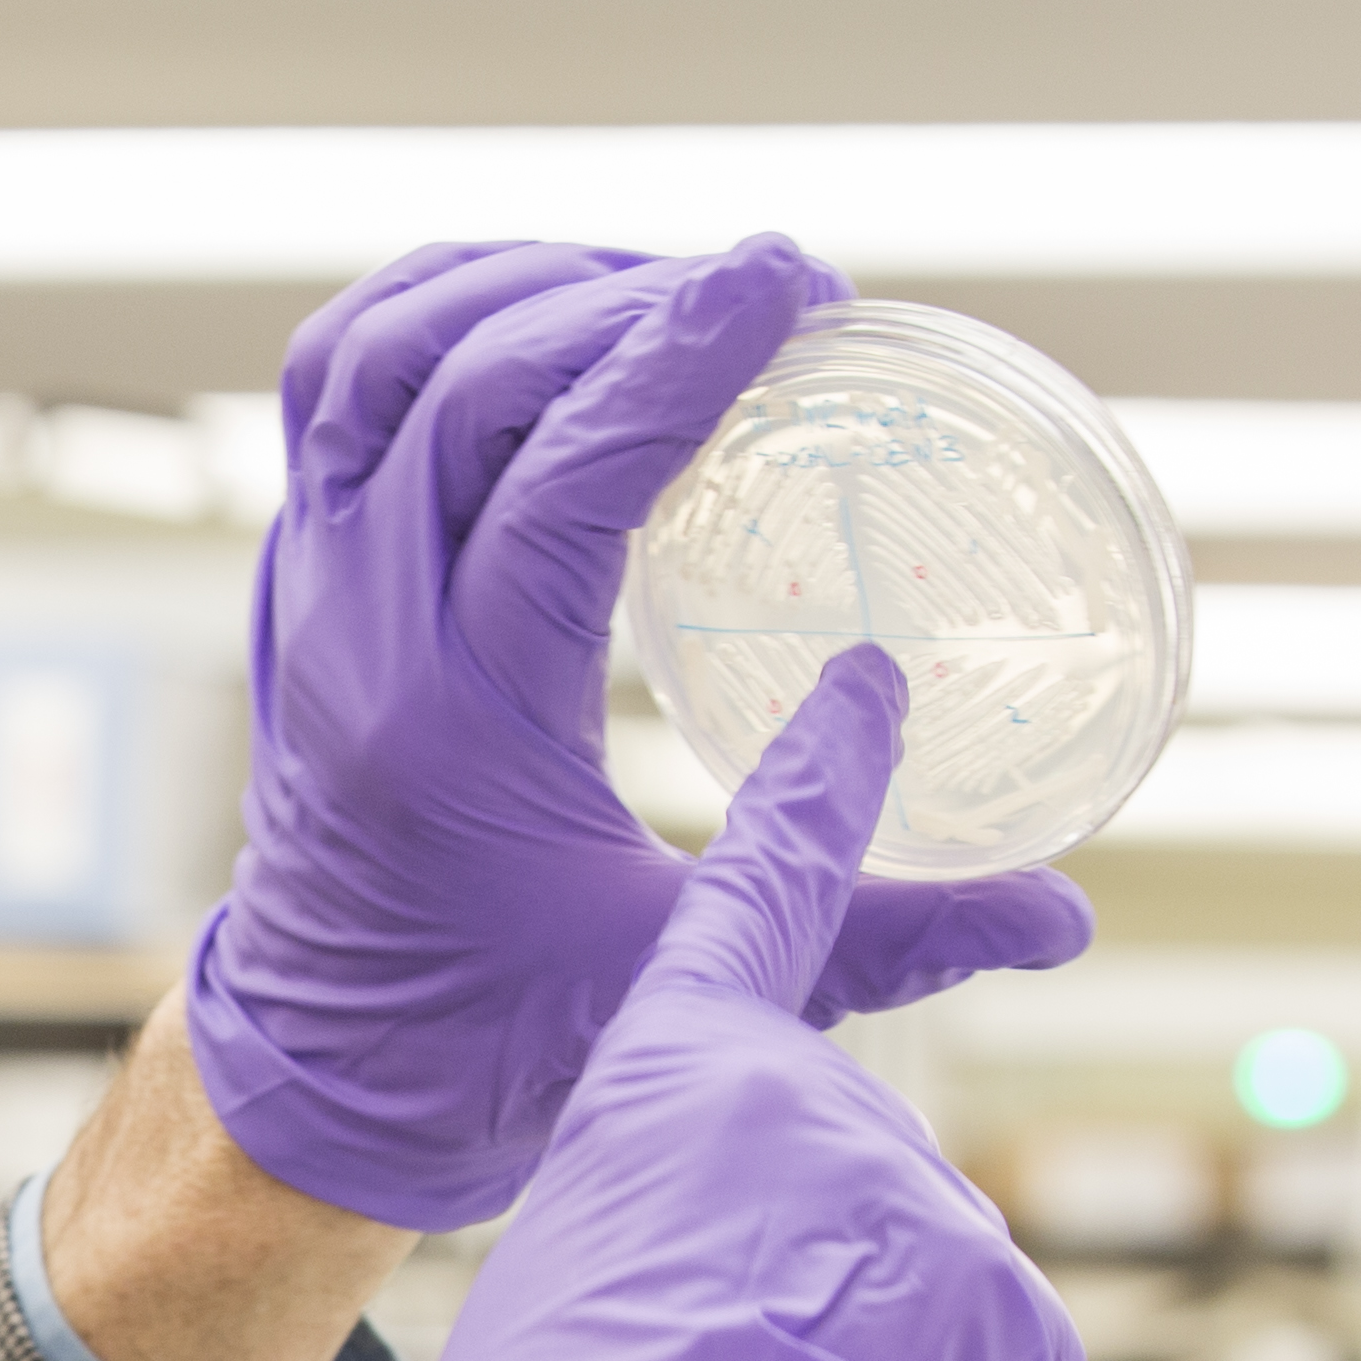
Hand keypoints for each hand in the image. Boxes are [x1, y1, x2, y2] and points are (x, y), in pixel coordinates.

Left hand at [185, 234, 1099, 1233]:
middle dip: (625, 303)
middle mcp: (362, 634)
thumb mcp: (684, 991)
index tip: (794, 283)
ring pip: (373, 359)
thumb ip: (878, 943)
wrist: (314, 1076)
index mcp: (459, 724)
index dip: (677, 358)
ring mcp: (311, 594)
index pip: (557, 481)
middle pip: (464, 385)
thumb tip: (1061, 916)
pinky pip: (333, 388)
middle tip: (771, 291)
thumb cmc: (490, 1039)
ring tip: (663, 283)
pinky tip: (545, 305)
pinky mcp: (299, 578)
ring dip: (520, 285)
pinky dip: (434, 313)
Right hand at [316, 645, 1084, 1360]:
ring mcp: (921, 1202)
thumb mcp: (575, 1261)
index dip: (819, 786)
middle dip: (806, 1275)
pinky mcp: (1005, 1307)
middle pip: (848, 1175)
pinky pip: (991, 1357)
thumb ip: (681, 1205)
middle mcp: (813, 1107)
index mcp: (669, 1077)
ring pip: (918, 1275)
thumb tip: (759, 1265)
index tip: (869, 691)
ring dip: (859, 1357)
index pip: (763, 893)